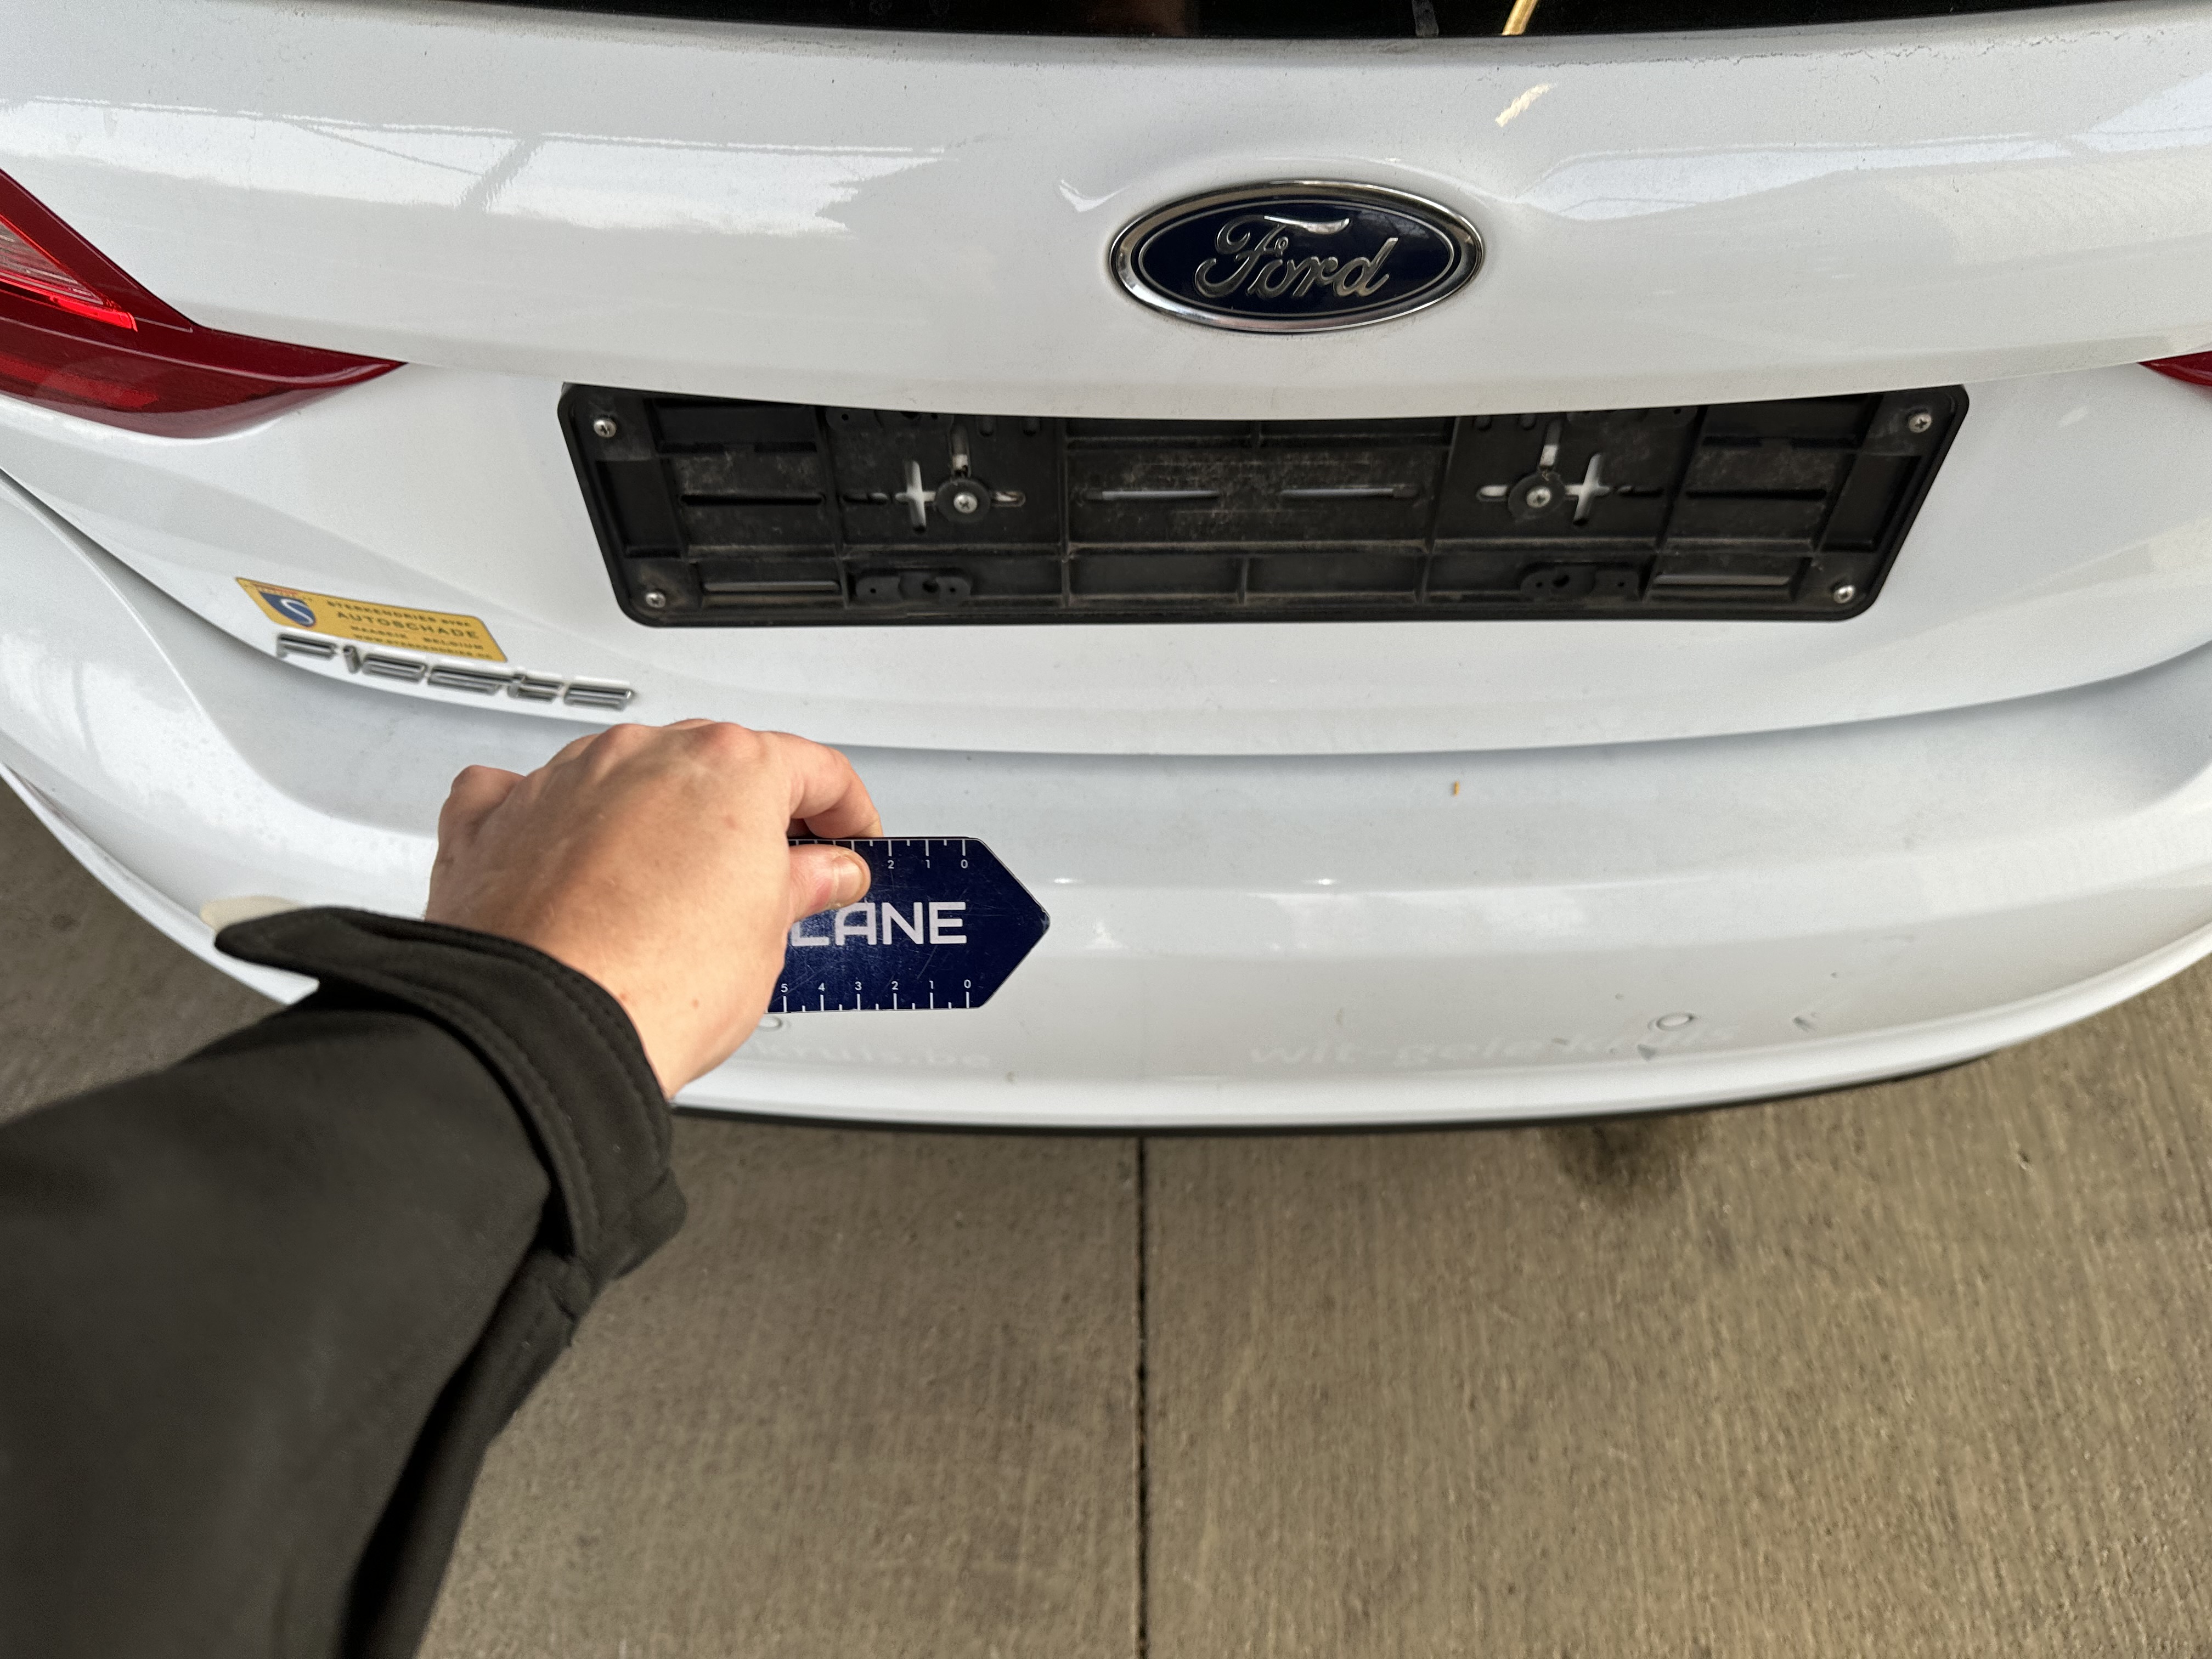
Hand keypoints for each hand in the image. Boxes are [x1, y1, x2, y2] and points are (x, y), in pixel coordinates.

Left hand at [424, 721, 878, 1093]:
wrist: (539, 1030)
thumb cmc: (651, 984)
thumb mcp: (766, 939)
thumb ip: (799, 888)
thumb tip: (822, 874)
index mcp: (728, 766)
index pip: (814, 768)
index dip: (846, 811)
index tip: (849, 840)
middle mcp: (643, 755)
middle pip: (718, 764)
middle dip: (751, 814)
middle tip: (777, 873)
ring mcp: (565, 780)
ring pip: (628, 777)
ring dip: (657, 816)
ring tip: (676, 888)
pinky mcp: (497, 820)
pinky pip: (530, 796)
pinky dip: (554, 819)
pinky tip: (572, 857)